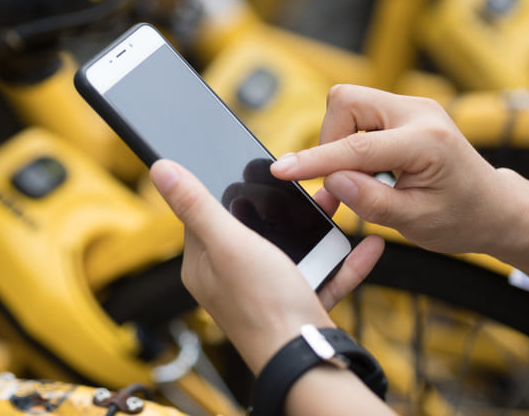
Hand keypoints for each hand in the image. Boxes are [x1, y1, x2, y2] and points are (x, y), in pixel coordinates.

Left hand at [149, 159, 383, 373]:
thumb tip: (161, 169)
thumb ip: (196, 205)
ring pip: (292, 249)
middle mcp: (231, 281)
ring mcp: (266, 294)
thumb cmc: (262, 304)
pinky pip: (324, 274)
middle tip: (300, 182)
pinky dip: (344, 260)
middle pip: (252, 229)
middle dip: (279, 206)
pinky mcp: (298, 306)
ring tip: (335, 201)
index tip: (248, 167)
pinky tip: (366, 244)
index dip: (224, 189)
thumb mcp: (227, 243)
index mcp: (204, 266)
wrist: (306, 361)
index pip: (205, 216)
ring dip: (316, 227)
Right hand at [271, 84, 510, 254]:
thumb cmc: (461, 218)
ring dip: (341, 142)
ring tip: (362, 179)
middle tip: (342, 182)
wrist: (494, 207)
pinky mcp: (403, 110)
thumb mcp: (416, 222)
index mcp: (426, 141)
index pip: (356, 147)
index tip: (282, 170)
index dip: (314, 160)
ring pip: (348, 104)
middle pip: (346, 102)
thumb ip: (371, 202)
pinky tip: (370, 170)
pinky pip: (359, 113)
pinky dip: (352, 141)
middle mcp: (419, 112)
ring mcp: (411, 106)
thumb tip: (332, 181)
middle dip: (330, 141)